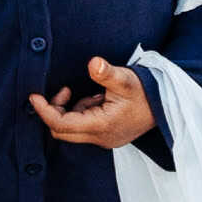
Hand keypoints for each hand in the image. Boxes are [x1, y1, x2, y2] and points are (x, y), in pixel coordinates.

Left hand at [29, 57, 155, 149]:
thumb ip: (107, 73)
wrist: (168, 106)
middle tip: (64, 90)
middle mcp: (100, 137)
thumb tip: (94, 63)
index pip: (60, 124)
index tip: (34, 96)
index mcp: (100, 126)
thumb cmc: (147, 91)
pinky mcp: (107, 136)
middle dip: (55, 110)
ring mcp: (104, 139)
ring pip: (72, 130)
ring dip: (71, 110)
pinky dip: (82, 112)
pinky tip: (96, 99)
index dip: (44, 110)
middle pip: (62, 130)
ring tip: (90, 94)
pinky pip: (83, 127)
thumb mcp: (126, 79)